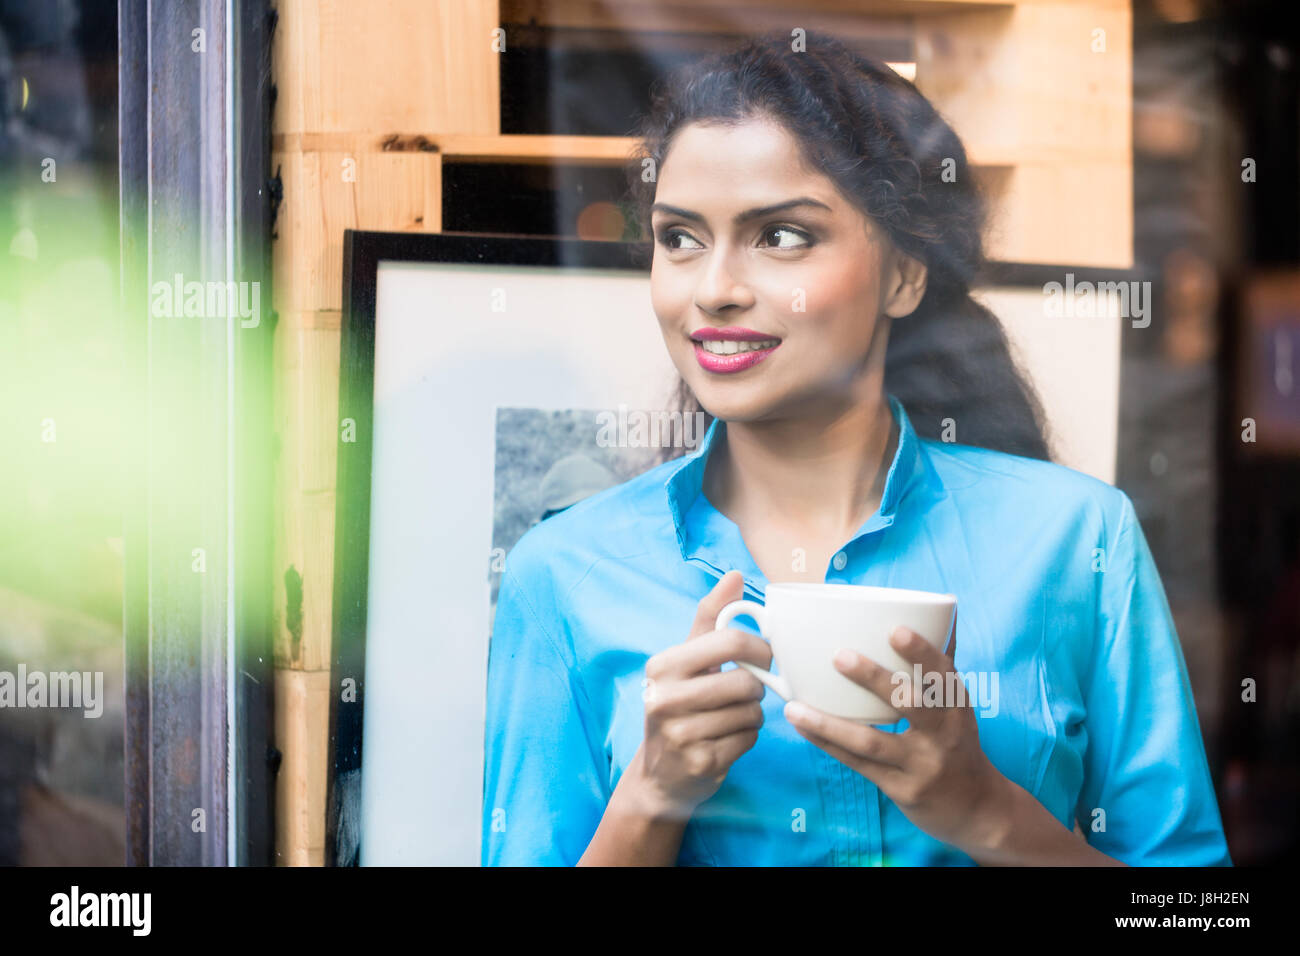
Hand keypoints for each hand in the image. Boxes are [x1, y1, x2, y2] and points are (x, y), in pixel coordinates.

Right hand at [632, 571, 771, 820]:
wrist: (660, 775)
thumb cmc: (679, 705)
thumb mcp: (687, 659)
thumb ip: (711, 617)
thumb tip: (736, 575)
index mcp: (663, 665)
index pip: (731, 641)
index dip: (760, 648)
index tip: (764, 657)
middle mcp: (664, 698)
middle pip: (746, 681)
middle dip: (755, 688)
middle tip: (745, 692)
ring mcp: (681, 734)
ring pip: (752, 712)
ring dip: (752, 715)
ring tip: (731, 717)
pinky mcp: (700, 763)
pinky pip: (749, 740)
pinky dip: (746, 739)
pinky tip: (726, 740)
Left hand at [784, 611, 1012, 853]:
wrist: (977, 808)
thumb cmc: (958, 742)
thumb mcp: (958, 704)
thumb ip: (943, 662)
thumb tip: (945, 612)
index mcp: (956, 705)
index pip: (941, 674)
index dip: (920, 653)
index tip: (894, 630)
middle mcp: (943, 734)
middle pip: (910, 703)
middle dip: (875, 679)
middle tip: (839, 656)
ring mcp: (922, 765)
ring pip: (873, 741)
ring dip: (830, 724)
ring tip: (794, 707)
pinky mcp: (903, 790)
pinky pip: (860, 765)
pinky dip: (830, 745)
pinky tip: (804, 729)